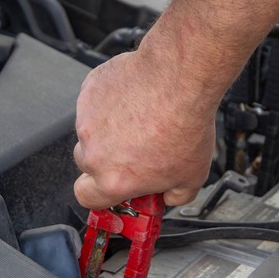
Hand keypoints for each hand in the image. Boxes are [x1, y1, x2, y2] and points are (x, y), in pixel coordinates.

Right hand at [73, 44, 220, 209]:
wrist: (179, 80)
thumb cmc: (184, 124)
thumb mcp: (192, 177)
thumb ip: (176, 195)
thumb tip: (171, 196)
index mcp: (114, 180)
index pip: (86, 197)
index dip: (97, 194)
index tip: (110, 188)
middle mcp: (94, 153)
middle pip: (87, 163)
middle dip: (106, 159)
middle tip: (133, 149)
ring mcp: (86, 121)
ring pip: (90, 132)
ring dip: (107, 130)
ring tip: (139, 119)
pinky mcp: (88, 93)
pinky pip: (93, 103)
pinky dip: (109, 103)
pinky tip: (134, 100)